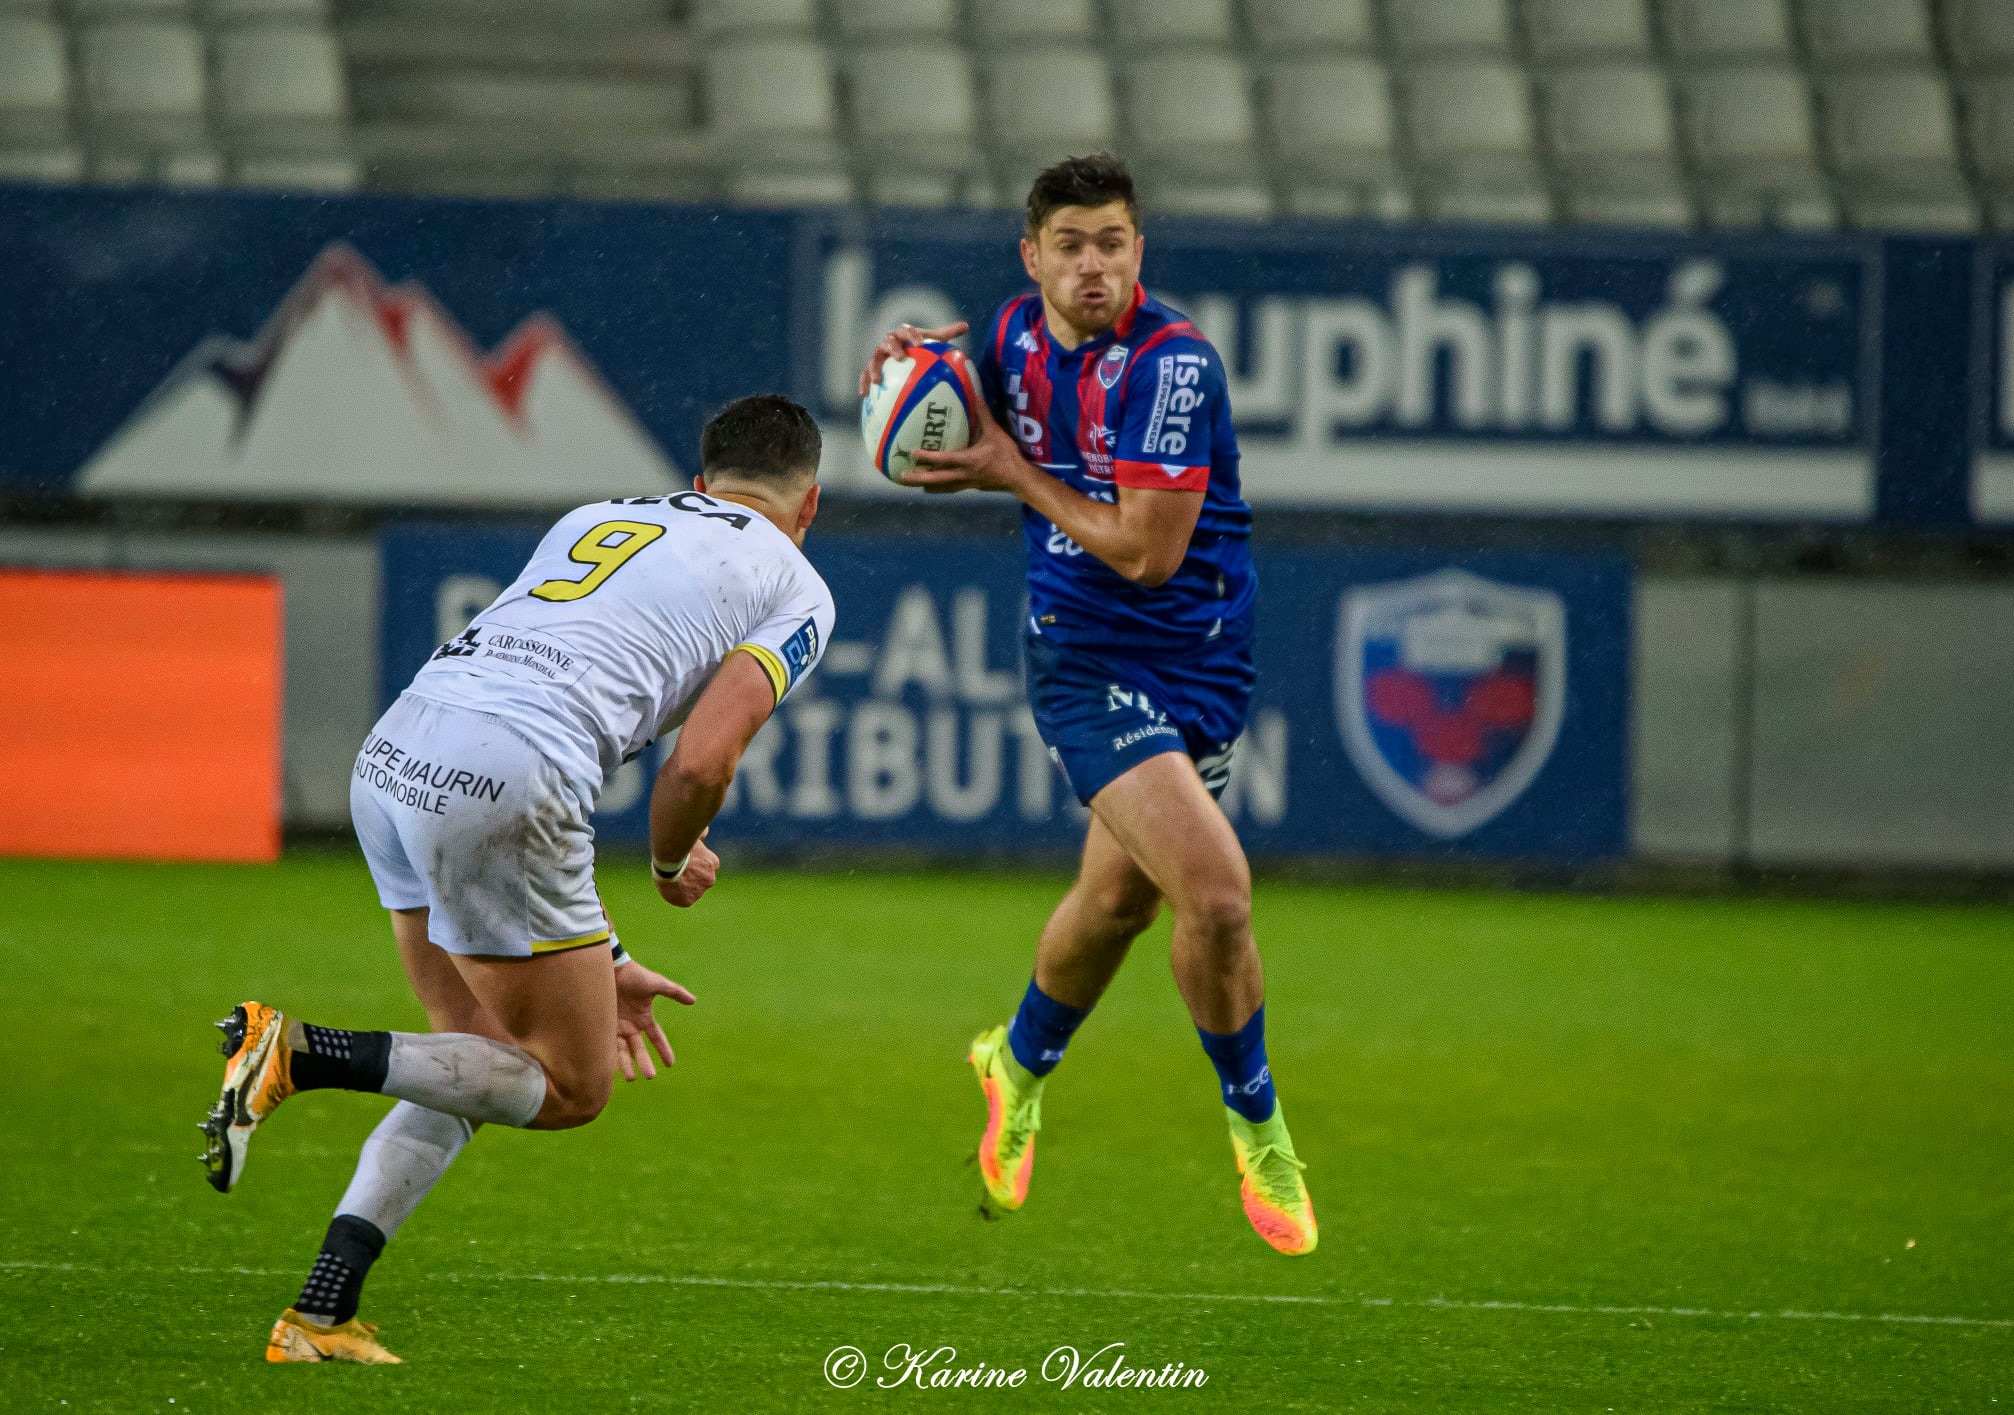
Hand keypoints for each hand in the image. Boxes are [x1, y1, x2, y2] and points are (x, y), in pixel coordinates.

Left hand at [613, 959, 695, 1080]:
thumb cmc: (634, 974)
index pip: (656, 1037)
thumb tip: (693, 1000)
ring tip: (631, 1078)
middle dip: (645, 1062)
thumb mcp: (657, 983)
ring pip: (622, 1051)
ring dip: (627, 1065)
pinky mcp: (602, 1026)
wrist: (610, 968)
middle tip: (651, 1077)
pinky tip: (609, 1068)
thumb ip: (675, 992)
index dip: (664, 1050)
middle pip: (639, 1048)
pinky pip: (606, 1045)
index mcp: (643, 1018)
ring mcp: (616, 1027)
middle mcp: (630, 1025)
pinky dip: (608, 1056)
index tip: (670, 1064)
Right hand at [653, 833, 718, 907]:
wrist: (670, 860)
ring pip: (693, 891)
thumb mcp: (694, 837)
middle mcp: (710, 879)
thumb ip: (701, 834)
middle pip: (700, 880)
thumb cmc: (680, 845)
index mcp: (712, 863)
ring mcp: (700, 891)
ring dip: (685, 887)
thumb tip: (705, 830)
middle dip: (692, 877)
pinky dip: (678, 897)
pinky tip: (671, 888)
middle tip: (678, 871)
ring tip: (672, 880)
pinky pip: (684, 900)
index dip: (695, 865)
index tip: (686, 863)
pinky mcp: (688, 901)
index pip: (706, 867)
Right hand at [858, 320, 969, 396]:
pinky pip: (864, 375)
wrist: (900, 351)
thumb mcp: (932, 340)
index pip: (907, 331)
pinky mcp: (871, 367)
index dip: (913, 336)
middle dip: (893, 349)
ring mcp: (879, 354)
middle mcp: (889, 341)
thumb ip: (946, 334)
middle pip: (888, 341)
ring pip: (874, 358)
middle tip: (900, 358)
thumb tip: (965, 326)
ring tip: (877, 379)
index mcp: (903, 334)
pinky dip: (863, 383)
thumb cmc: (918, 346)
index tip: (921, 344)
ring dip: (874, 368)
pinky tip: (863, 395)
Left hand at [905, 398, 1026, 495]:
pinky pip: (952, 488)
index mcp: (968, 460)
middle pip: (937, 479)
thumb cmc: (1007, 455)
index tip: (912, 453)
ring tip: (915, 485)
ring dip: (928, 486)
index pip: (943, 459)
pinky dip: (942, 488)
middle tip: (903, 477)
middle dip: (919, 478)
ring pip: (943, 487)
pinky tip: (935, 487)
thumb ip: (984, 415)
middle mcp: (964, 474)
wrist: (1018, 478)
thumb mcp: (996, 433)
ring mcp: (967, 483)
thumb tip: (977, 396)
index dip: (927, 457)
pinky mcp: (971, 487)